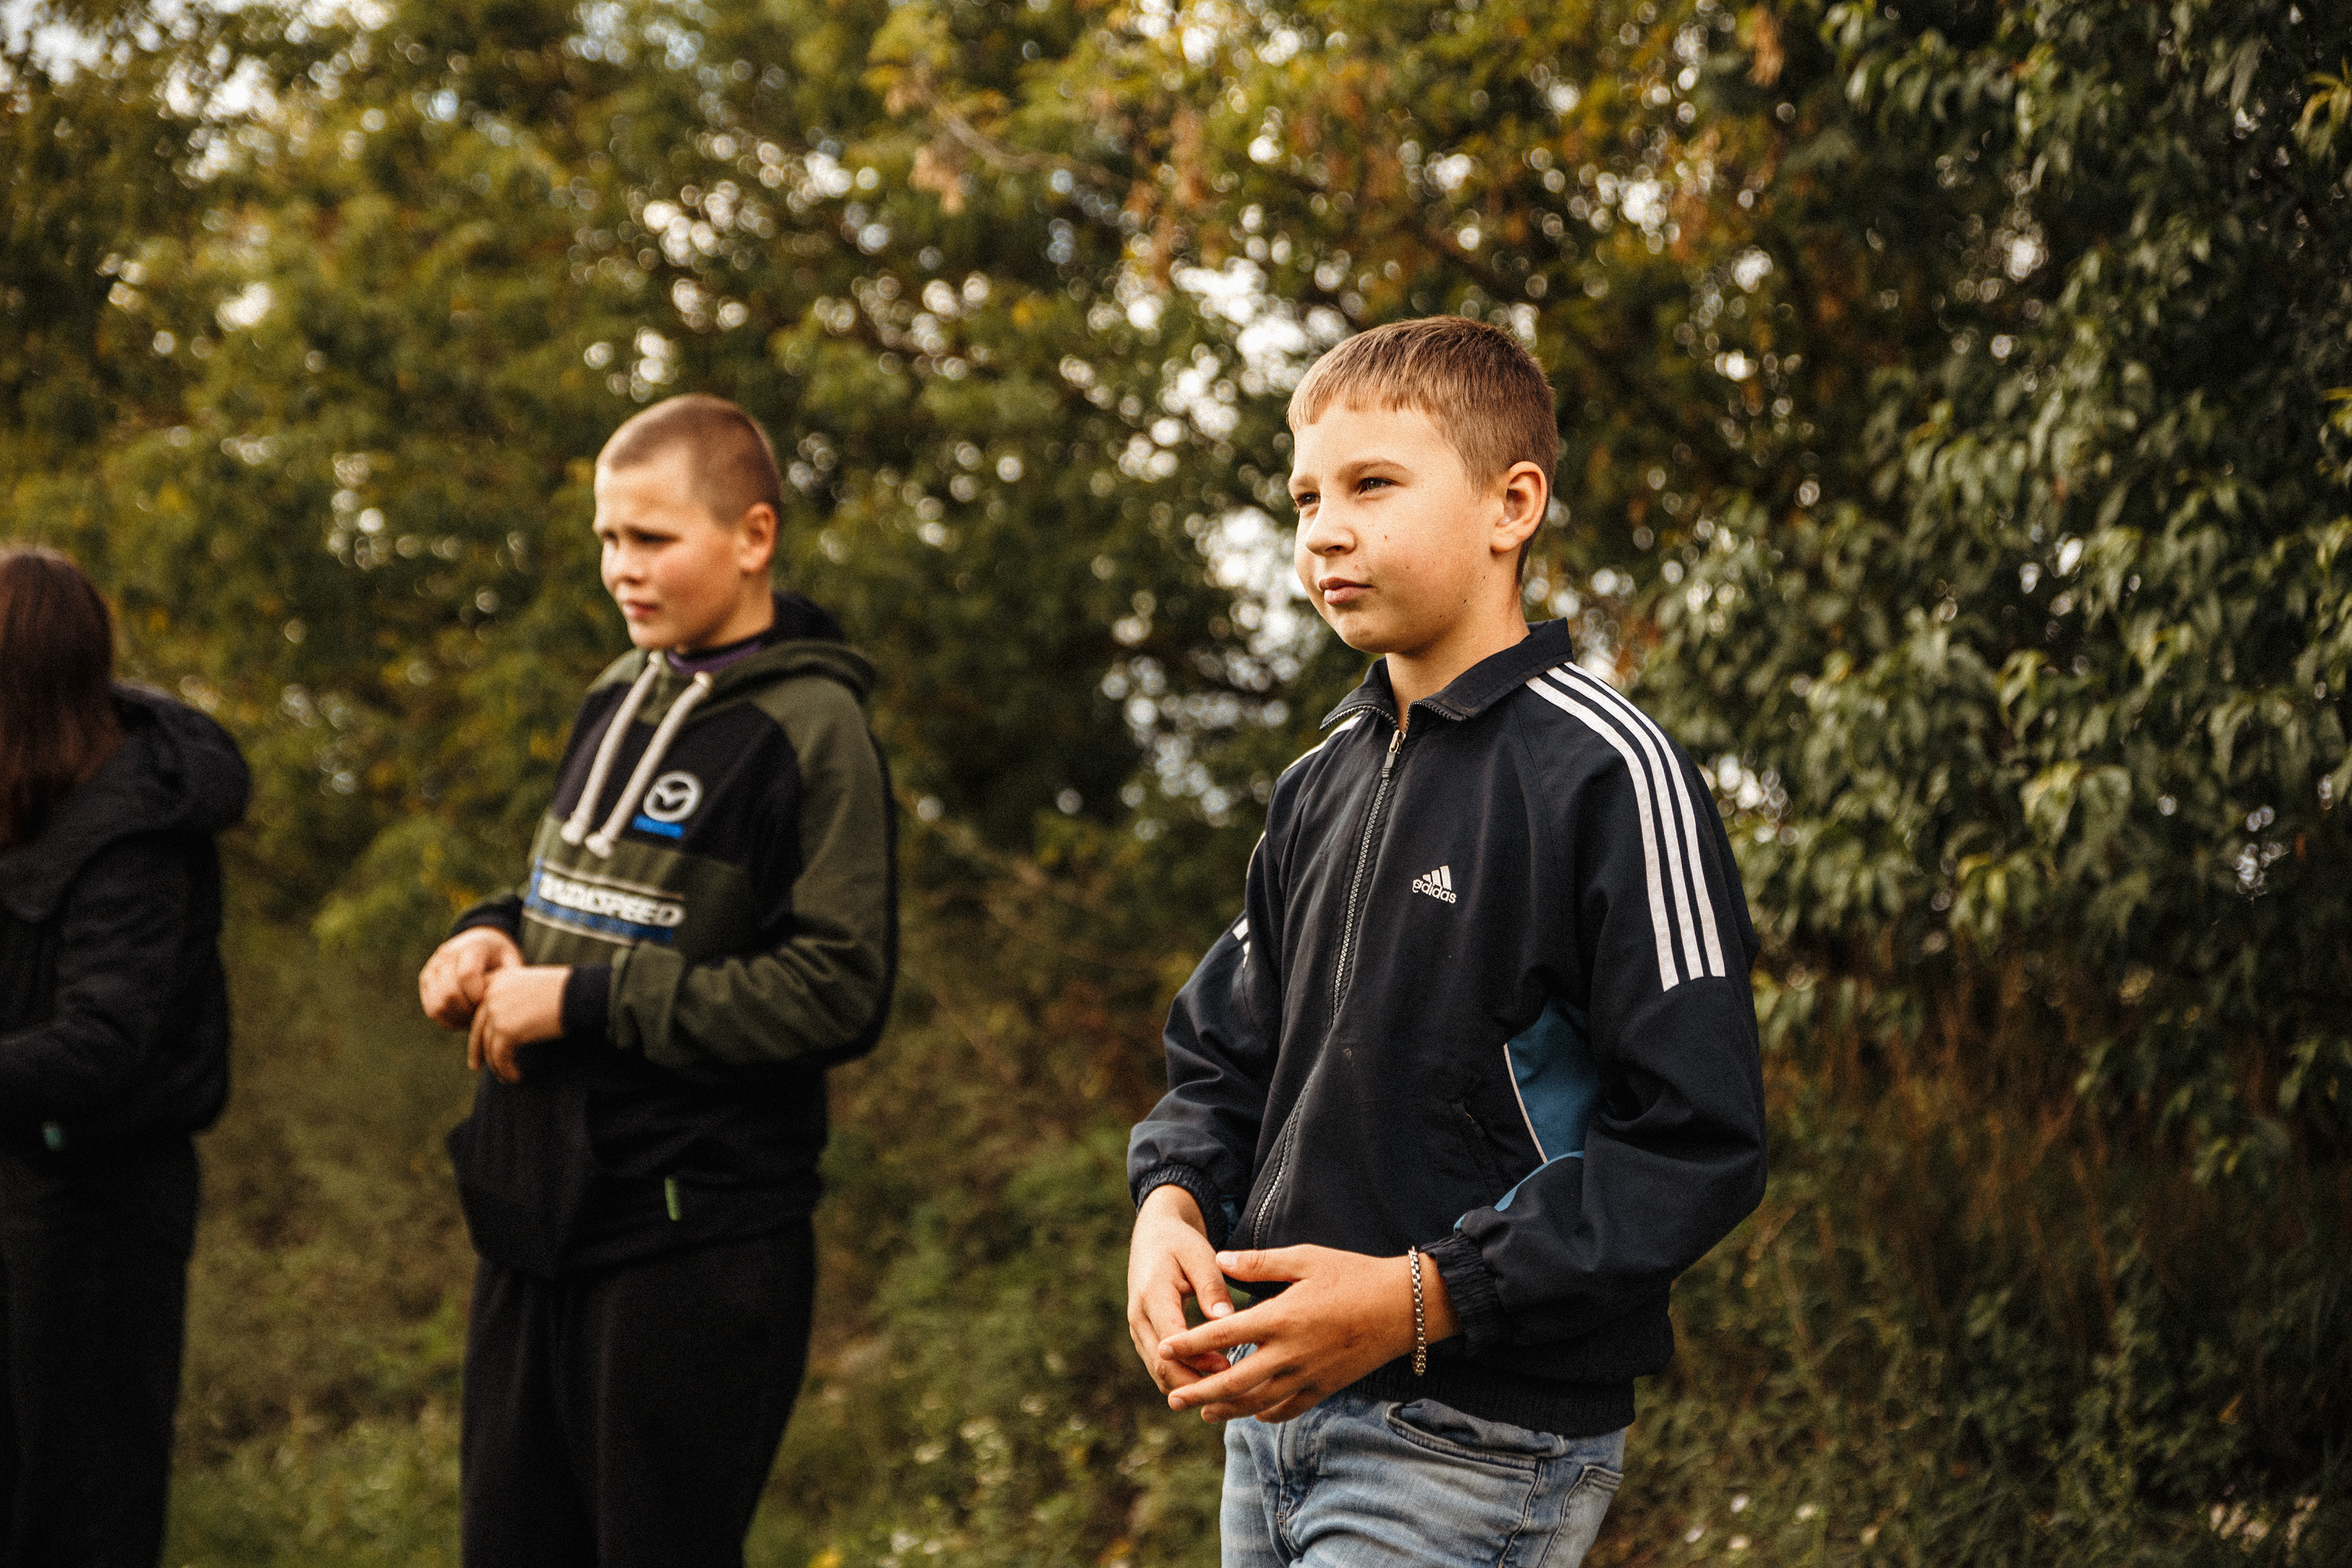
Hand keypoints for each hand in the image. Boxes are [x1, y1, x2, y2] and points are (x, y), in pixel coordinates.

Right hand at [418, 927, 523, 1028]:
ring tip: (475, 1020)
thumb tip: (511, 999)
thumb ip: (511, 976)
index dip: (478, 996)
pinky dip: (448, 1020)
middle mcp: (447, 955)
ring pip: (437, 1004)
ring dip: (457, 1018)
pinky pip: (432, 1009)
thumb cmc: (499, 956)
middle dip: (468, 1011)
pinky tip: (464, 1021)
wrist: (479, 942)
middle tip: (483, 1017)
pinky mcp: (426, 981)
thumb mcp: (511, 959)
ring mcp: (433, 968)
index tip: (490, 1004)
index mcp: (471, 946)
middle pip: (449, 992)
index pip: (467, 975)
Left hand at [467, 965, 570, 1083]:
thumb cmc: (565, 991)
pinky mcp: (507, 1030)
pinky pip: (500, 1056)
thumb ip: (511, 999)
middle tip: (477, 1066)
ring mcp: (497, 1011)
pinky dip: (506, 1070)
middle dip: (477, 1050)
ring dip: (496, 1064)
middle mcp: (492, 993)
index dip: (476, 1028)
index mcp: (498, 979)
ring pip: (488, 1045)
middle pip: (478, 1027)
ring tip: (505, 1076)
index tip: (478, 1044)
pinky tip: (516, 1076)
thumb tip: (500, 1026)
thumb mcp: (531, 986)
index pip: (478, 1007)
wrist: (581, 994)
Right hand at [1126, 1185, 1237, 1394]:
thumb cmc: (1181, 1244)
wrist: (1153, 1237)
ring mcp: (1138, 1331)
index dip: (1199, 1359)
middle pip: (1162, 1366)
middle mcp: (1138, 1318)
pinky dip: (1183, 1380)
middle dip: (1195, 1384)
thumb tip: (1225, 1319)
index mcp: (1152, 1295)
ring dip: (1189, 1387)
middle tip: (1231, 1390)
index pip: (1172, 1341)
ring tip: (1225, 1392)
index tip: (1229, 1366)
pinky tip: (1212, 1383)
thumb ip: (1212, 1286)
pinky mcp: (1145, 1338)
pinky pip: (1160, 1368)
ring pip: (1159, 1373)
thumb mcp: (1199, 1255)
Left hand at [1156, 1244, 1459, 1424]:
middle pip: (1233, 1381)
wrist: (1404, 1307)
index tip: (1164, 1348)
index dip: (1190, 1344)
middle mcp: (1290, 1353)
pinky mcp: (1326, 1387)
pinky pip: (1288, 1409)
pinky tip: (1251, 1412)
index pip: (1223, 1335)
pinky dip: (1265, 1414)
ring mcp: (1309, 1375)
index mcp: (1281, 1318)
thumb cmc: (1353, 1274)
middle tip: (1171, 1397)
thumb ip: (1258, 1263)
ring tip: (1202, 1413)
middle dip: (1199, 1392)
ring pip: (1258, 1402)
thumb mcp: (1305, 1258)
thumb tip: (1219, 1259)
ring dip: (1227, 1410)